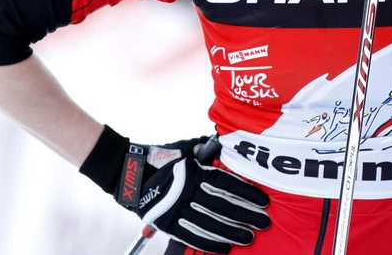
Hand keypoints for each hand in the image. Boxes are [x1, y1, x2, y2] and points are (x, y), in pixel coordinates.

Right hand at [80, 127, 269, 254]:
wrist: (127, 173)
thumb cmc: (160, 157)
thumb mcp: (184, 148)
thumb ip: (204, 149)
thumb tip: (225, 146)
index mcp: (192, 171)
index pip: (226, 184)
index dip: (247, 193)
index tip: (264, 201)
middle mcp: (185, 191)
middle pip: (222, 206)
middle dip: (245, 216)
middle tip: (264, 223)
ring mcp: (175, 209)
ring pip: (209, 224)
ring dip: (231, 232)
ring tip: (249, 238)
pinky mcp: (166, 224)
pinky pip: (191, 236)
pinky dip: (209, 244)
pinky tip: (225, 248)